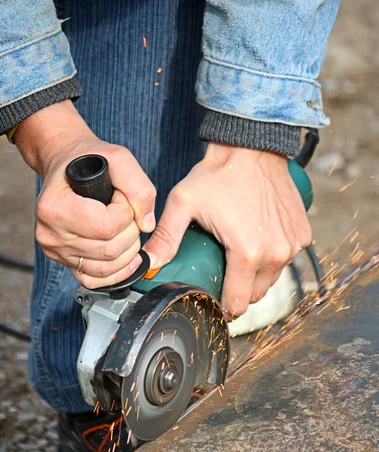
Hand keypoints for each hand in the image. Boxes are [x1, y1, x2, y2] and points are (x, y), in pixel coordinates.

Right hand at [14, 101, 155, 288]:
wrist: (66, 166)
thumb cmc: (90, 161)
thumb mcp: (119, 158)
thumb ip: (139, 188)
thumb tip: (147, 225)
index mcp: (55, 207)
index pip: (107, 227)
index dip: (126, 213)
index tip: (120, 197)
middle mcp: (51, 233)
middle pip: (109, 250)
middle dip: (130, 232)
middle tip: (125, 212)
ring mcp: (56, 251)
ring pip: (106, 268)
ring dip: (127, 251)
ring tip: (123, 228)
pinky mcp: (65, 263)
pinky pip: (95, 280)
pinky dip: (117, 273)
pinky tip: (126, 257)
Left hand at [144, 143, 311, 317]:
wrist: (252, 145)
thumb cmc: (218, 174)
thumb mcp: (184, 203)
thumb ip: (166, 237)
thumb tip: (147, 264)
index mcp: (247, 254)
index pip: (238, 304)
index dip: (224, 306)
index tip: (215, 300)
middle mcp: (275, 254)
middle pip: (256, 295)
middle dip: (239, 292)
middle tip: (223, 275)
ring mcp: (293, 245)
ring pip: (272, 278)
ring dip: (256, 276)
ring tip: (238, 257)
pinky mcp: (302, 234)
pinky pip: (286, 259)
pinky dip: (273, 257)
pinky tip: (258, 241)